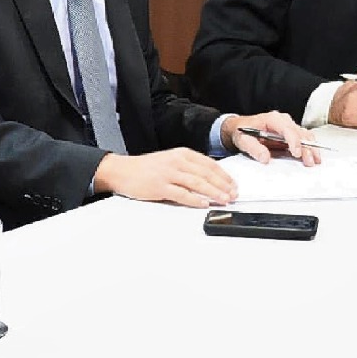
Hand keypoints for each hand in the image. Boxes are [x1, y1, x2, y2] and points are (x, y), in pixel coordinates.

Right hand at [93, 148, 237, 207]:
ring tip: (224, 200)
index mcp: (182, 154)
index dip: (224, 176)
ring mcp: (168, 174)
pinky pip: (181, 194)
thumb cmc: (147, 168)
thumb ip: (190, 167)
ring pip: (197, 183)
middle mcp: (177, 162)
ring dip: (214, 193)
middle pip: (206, 174)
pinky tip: (204, 203)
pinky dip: (195, 200)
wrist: (122, 171)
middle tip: (233, 195)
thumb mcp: (171, 160)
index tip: (234, 185)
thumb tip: (212, 179)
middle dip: (223, 185)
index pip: (209, 164)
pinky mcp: (160, 187)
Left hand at [224, 112, 320, 166]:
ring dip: (311, 148)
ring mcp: (289, 127)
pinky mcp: (291, 134)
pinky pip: (304, 139)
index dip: (294, 141)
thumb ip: (254, 148)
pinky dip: (310, 147)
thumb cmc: (242, 131)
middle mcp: (283, 121)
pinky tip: (313, 156)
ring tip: (315, 160)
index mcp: (273, 119)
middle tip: (309, 161)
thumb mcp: (243, 140)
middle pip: (300, 133)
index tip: (296, 153)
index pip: (288, 129)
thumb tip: (265, 158)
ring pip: (305, 136)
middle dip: (307, 147)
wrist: (240, 128)